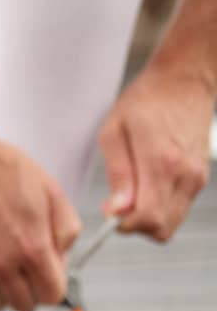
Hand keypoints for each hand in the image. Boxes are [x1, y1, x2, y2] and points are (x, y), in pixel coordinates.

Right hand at [0, 134, 81, 310]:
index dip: (53, 286)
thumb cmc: (3, 169)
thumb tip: (61, 259)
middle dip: (29, 292)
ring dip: (1, 293)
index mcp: (33, 246)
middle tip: (23, 272)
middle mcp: (2, 263)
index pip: (52, 295)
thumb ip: (66, 230)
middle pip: (23, 306)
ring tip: (0, 271)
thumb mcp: (52, 191)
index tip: (47, 274)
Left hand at [98, 61, 213, 241]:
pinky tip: (146, 185)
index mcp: (161, 164)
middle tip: (118, 203)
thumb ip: (118, 174)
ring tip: (131, 190)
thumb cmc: (145, 101)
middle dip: (135, 225)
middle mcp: (185, 175)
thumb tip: (117, 210)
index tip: (110, 211)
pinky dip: (161, 207)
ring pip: (172, 222)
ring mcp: (197, 177)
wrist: (185, 81)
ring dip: (148, 217)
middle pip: (162, 229)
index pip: (148, 219)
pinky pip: (179, 208)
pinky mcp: (201, 176)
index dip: (123, 225)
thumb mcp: (114, 132)